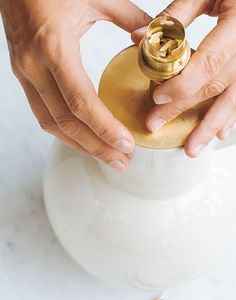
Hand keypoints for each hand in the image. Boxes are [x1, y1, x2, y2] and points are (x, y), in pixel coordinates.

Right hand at [0, 0, 150, 171]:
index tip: (126, 145)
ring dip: (79, 144)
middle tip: (121, 162)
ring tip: (105, 157)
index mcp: (54, 49)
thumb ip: (128, 18)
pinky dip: (64, 130)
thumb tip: (149, 40)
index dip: (105, 129)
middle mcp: (35, 68)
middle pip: (66, 122)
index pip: (81, 103)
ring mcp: (25, 74)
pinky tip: (82, 138)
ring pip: (51, 124)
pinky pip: (43, 113)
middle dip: (95, 147)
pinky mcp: (24, 76)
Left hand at [132, 0, 235, 156]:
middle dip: (183, 109)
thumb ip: (173, 16)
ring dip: (209, 126)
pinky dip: (230, 116)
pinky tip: (220, 133)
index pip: (208, 63)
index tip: (157, 97)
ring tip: (192, 148)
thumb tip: (140, 37)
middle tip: (156, 124)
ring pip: (232, 100)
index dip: (182, 84)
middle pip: (214, 86)